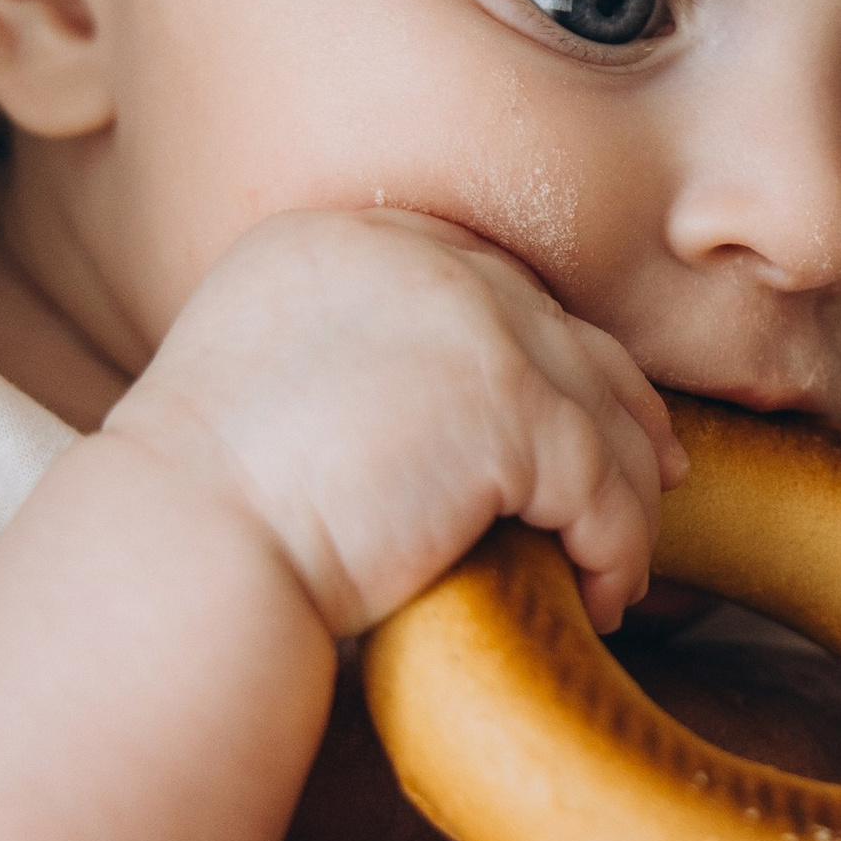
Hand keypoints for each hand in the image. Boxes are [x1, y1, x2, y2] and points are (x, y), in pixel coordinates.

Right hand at [113, 206, 682, 636]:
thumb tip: (440, 405)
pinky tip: (605, 600)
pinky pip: (603, 488)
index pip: (485, 284)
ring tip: (621, 564)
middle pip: (558, 331)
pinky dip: (616, 551)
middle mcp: (417, 257)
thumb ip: (351, 354)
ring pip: (599, 413)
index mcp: (346, 241)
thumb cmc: (202, 507)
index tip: (583, 409)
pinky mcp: (514, 407)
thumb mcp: (262, 374)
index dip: (546, 350)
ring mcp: (474, 324)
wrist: (188, 552)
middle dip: (617, 408)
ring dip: (623, 498)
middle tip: (652, 477)